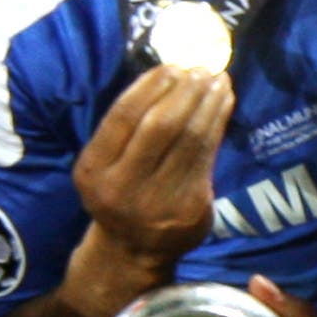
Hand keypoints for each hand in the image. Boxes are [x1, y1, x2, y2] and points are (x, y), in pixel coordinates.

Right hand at [74, 63, 230, 275]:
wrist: (131, 250)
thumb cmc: (120, 191)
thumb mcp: (106, 164)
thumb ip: (127, 128)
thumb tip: (170, 73)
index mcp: (93, 170)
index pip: (124, 116)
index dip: (151, 86)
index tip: (172, 66)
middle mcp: (121, 188)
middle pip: (161, 126)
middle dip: (185, 91)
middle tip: (201, 68)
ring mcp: (158, 202)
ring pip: (190, 139)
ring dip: (208, 103)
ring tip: (218, 79)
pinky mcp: (189, 209)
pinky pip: (207, 156)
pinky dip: (218, 124)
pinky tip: (223, 104)